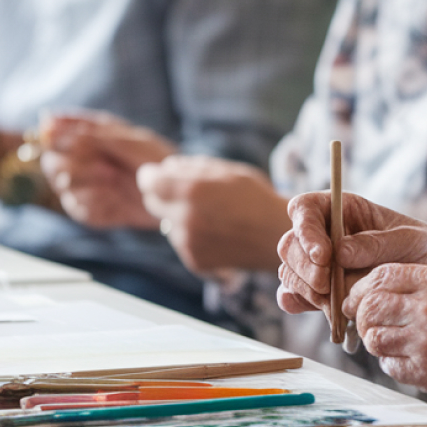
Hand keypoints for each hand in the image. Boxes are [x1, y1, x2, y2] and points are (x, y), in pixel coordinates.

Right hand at [40, 111, 175, 229]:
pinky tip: (117, 201)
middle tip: (106, 169)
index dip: (56, 133)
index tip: (69, 141)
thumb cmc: (158, 160)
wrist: (175, 195)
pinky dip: (97, 205)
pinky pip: (78, 208)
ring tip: (114, 181)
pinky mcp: (91, 208)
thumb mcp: (131, 142)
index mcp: (93, 134)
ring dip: (88, 184)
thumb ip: (94, 135)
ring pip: (62, 185)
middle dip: (74, 166)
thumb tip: (52, 124)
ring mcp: (86, 185)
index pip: (57, 129)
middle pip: (53, 161)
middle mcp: (84, 158)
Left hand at [137, 156, 286, 275]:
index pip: (149, 181)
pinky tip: (215, 232)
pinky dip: (190, 234)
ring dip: (178, 216)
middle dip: (164, 195)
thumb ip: (194, 167)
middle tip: (188, 193)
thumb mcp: (229, 172)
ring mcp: (187, 242)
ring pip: (166, 223)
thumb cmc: (256, 198)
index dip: (151, 175)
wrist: (277, 237)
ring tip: (210, 215)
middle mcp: (185, 217)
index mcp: (193, 190)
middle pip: (152, 202)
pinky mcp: (192, 260)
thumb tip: (167, 166)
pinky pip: (180, 241)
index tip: (157, 174)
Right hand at [276, 191, 426, 317]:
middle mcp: (326, 235)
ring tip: (338, 305)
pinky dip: (298, 304)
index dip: (306, 229)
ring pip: (290, 272)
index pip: (306, 208)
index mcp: (345, 210)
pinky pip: (293, 296)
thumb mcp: (414, 241)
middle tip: (327, 286)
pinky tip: (321, 312)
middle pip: (290, 243)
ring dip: (306, 290)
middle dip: (304, 267)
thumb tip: (339, 251)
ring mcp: (320, 265)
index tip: (324, 255)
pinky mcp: (321, 293)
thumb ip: (378, 244)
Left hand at [343, 263, 426, 400]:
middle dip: (361, 312)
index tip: (358, 294)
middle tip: (365, 316)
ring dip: (375, 336)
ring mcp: (426, 344)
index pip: (380, 276)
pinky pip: (388, 365)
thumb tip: (371, 291)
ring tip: (389, 335)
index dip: (362, 286)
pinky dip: (391, 360)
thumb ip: (417, 281)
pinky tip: (406, 354)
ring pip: (374, 338)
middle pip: (370, 307)